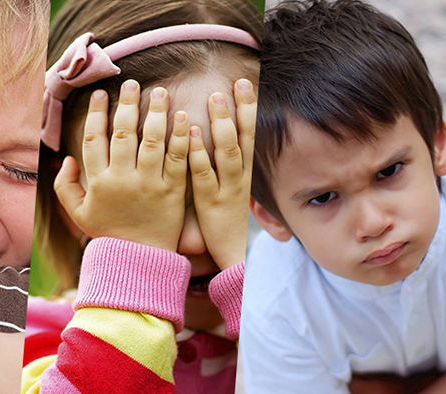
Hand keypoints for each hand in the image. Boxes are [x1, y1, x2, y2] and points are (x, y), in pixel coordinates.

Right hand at [54, 81, 188, 250]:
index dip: (97, 114)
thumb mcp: (78, 214)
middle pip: (122, 134)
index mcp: (98, 182)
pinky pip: (176, 159)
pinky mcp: (173, 192)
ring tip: (160, 92)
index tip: (101, 94)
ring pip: (151, 141)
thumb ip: (65, 186)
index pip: (94, 139)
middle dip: (126, 105)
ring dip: (156, 113)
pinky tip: (183, 118)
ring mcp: (149, 185)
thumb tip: (66, 157)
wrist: (139, 260)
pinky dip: (180, 137)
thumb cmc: (109, 234)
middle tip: (131, 84)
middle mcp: (122, 180)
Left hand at [187, 79, 255, 269]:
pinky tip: (191, 132)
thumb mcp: (245, 195)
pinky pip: (204, 173)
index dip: (250, 110)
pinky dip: (198, 151)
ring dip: (222, 123)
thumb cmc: (234, 225)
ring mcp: (227, 189)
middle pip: (245, 138)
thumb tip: (244, 145)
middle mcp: (242, 179)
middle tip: (237, 83)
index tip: (246, 83)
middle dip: (242, 109)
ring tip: (216, 98)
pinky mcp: (210, 203)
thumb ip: (243, 171)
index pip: (253, 136)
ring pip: (228, 151)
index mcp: (249, 175)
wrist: (234, 259)